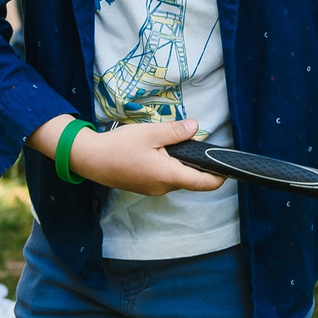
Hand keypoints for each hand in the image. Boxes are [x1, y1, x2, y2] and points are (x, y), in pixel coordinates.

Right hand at [32, 114, 226, 195]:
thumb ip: (176, 131)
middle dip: (198, 164)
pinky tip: (160, 151)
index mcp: (169, 176)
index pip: (204, 183)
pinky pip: (164, 178)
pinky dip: (169, 167)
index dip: (220, 176)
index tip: (228, 166)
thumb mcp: (151, 133)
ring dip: (181, 164)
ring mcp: (152, 190)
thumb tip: (197, 127)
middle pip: (191, 179)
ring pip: (177, 178)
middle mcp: (163, 188)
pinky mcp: (143, 186)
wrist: (89, 159)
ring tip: (176, 143)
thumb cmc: (120, 146)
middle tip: (198, 142)